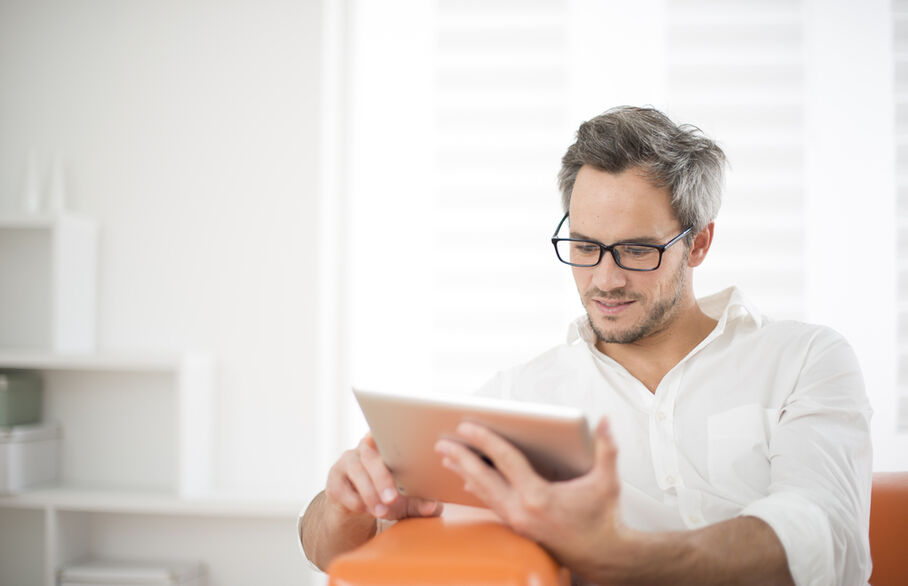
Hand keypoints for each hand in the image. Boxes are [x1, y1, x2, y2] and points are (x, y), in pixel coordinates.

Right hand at [326, 433, 443, 520]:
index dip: (389, 437)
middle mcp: (365, 448)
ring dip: (370, 493)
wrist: (358, 507)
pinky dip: (356, 501)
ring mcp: (347, 461)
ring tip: (382, 511)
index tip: (394, 445)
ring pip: (357, 471)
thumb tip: (434, 506)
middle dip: (382, 479)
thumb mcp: (406, 501)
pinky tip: (366, 510)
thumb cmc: (388, 495)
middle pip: (371, 458)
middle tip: (393, 499)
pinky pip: (343, 488)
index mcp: (387, 445)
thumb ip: (419, 503)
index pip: (387, 434)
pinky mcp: (334, 478)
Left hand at [434, 417, 627, 571]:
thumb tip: (607, 421)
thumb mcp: (607, 481)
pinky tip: (467, 482)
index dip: (485, 440)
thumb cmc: (605, 518)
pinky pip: (491, 505)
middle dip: (461, 458)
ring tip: (447, 457)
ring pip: (483, 493)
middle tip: (442, 442)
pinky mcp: (518, 528)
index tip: (467, 426)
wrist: (603, 556)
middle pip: (483, 478)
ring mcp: (517, 522)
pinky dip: (477, 490)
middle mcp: (522, 511)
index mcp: (539, 497)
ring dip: (464, 473)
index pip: (505, 460)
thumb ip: (607, 448)